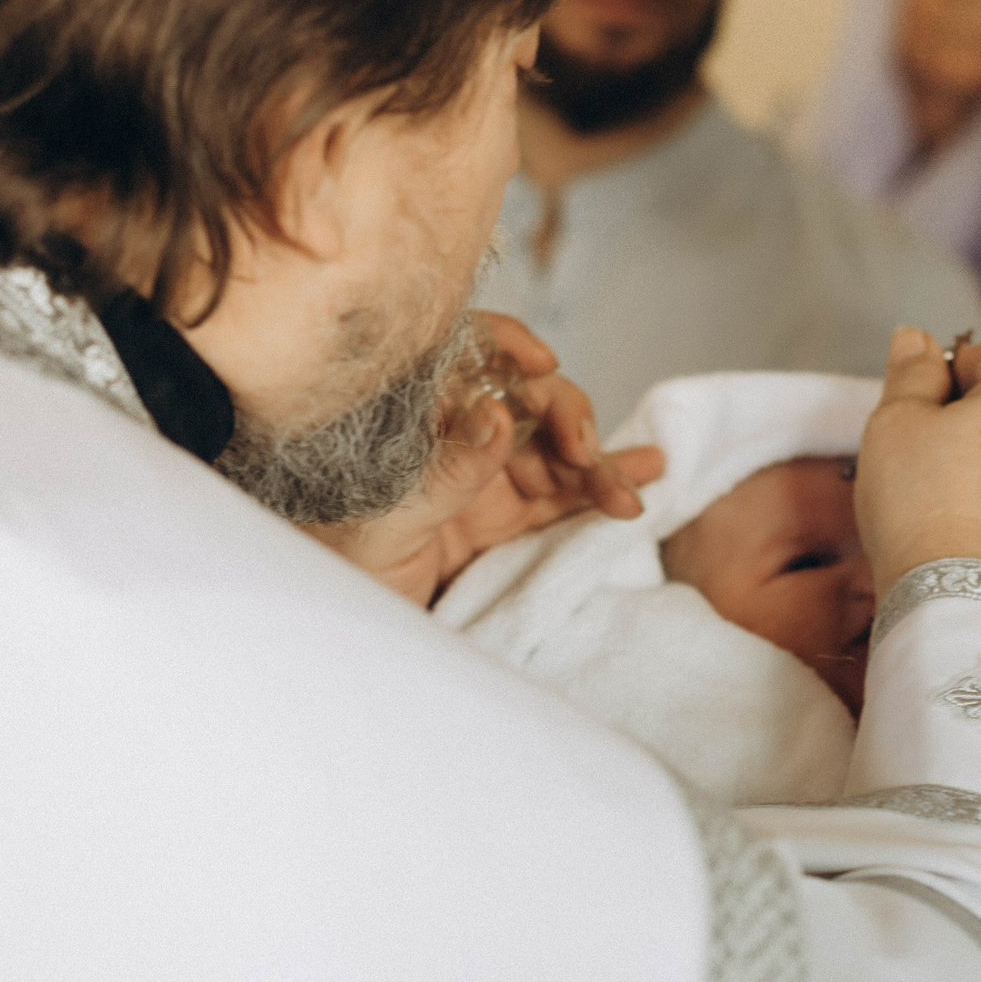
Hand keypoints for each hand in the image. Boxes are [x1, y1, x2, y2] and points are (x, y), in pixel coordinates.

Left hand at [310, 313, 662, 605]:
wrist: (338, 636)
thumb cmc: (335, 569)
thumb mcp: (386, 520)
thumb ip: (446, 470)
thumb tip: (498, 414)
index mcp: (408, 415)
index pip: (463, 354)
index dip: (507, 345)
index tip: (542, 362)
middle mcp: (449, 433)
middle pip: (525, 399)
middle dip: (567, 420)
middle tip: (584, 457)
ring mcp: (481, 474)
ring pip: (554, 448)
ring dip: (599, 465)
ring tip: (628, 494)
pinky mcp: (502, 518)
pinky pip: (561, 495)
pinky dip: (603, 487)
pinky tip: (646, 477)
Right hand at [855, 327, 980, 624]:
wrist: (959, 608)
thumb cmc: (921, 509)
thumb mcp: (894, 425)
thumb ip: (911, 372)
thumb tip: (916, 338)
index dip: (947, 378)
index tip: (918, 416)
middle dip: (977, 427)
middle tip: (927, 467)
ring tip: (951, 512)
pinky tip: (976, 545)